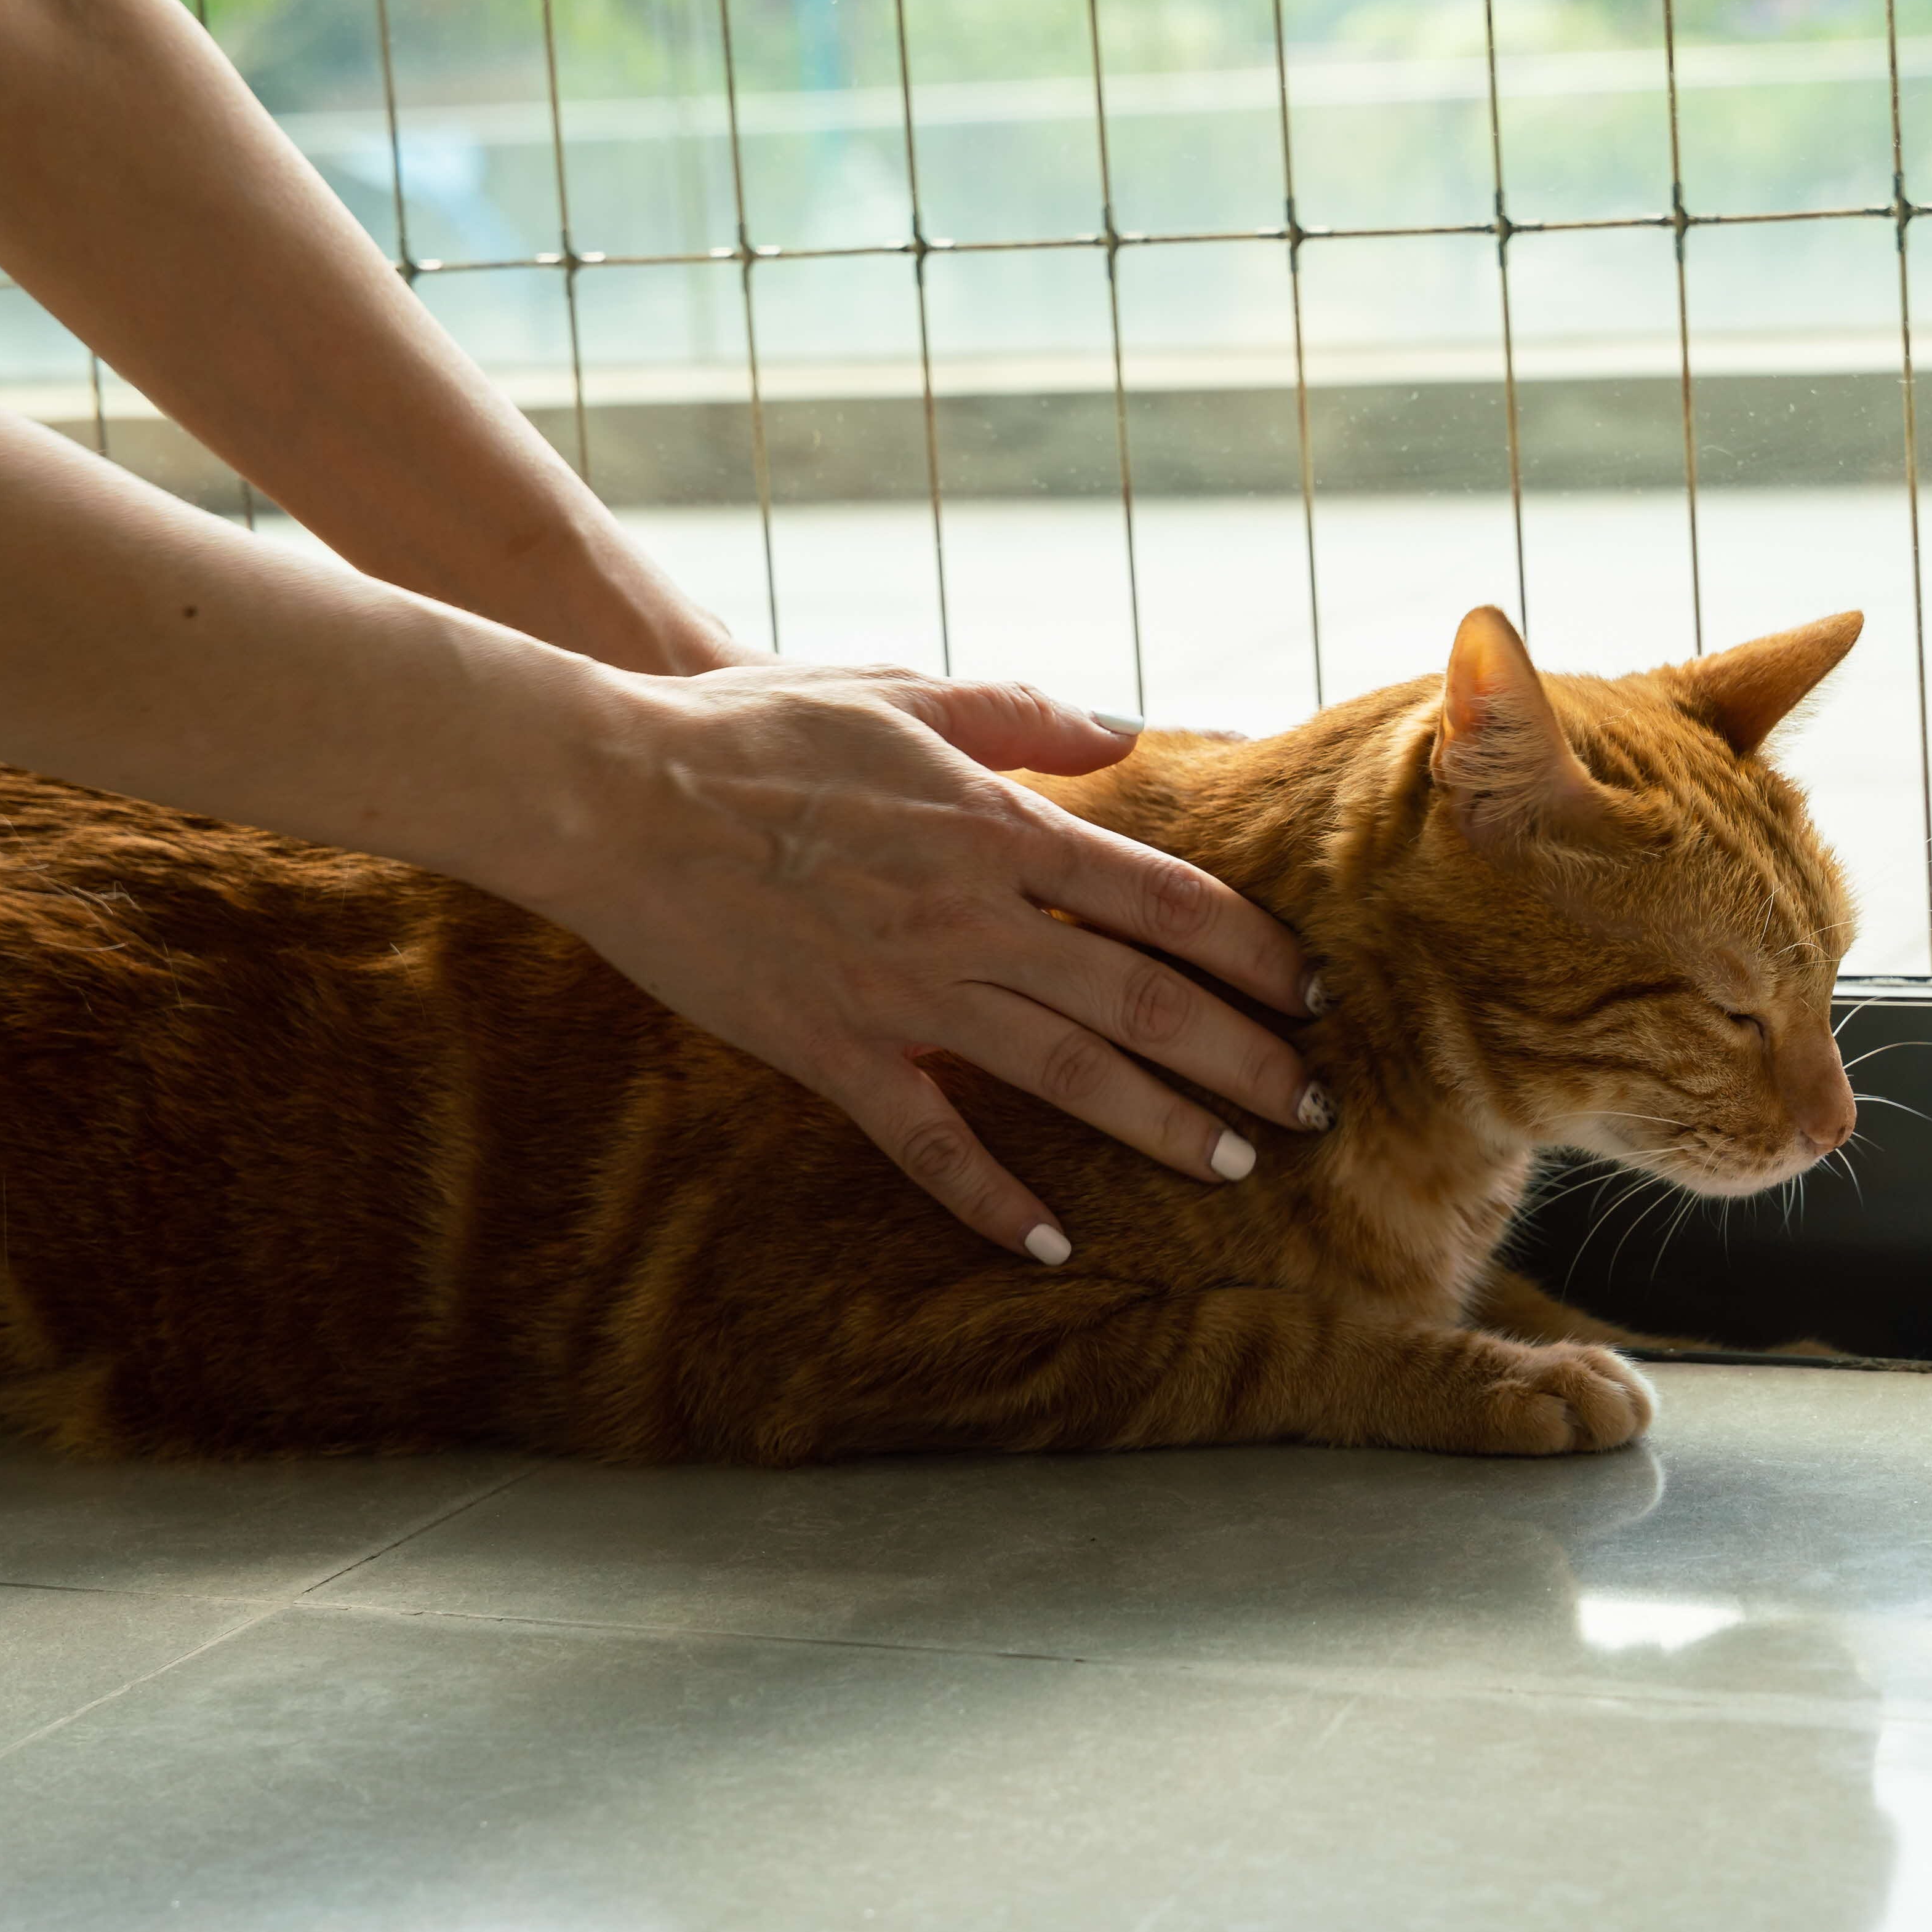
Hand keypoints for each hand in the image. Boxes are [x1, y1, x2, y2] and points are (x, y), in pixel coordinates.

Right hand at [513, 658, 1322, 1258]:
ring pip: (1067, 1074)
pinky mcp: (835, 1053)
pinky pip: (933, 1142)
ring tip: (1237, 1166)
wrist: (618, 793)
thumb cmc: (758, 729)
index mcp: (1000, 829)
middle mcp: (974, 921)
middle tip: (1313, 1106)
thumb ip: (1023, 713)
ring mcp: (906, 995)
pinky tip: (1055, 1243)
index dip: (1253, 952)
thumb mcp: (905, 688)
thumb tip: (1127, 730)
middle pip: (1143, 1000)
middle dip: (1243, 1057)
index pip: (1167, 901)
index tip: (1313, 991)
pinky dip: (995, 1198)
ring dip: (1163, 1125)